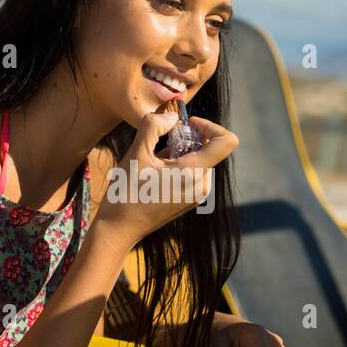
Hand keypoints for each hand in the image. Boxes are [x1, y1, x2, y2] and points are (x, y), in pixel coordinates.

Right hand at [94, 112, 238, 247]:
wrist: (119, 229)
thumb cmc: (125, 193)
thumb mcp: (136, 154)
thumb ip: (153, 127)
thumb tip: (171, 117)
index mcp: (193, 173)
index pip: (227, 141)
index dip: (210, 125)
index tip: (186, 124)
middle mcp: (202, 186)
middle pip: (210, 148)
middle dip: (188, 138)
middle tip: (161, 141)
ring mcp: (197, 195)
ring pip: (201, 159)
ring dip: (181, 151)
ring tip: (155, 160)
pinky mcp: (190, 200)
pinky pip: (193, 172)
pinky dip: (179, 163)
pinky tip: (156, 172)